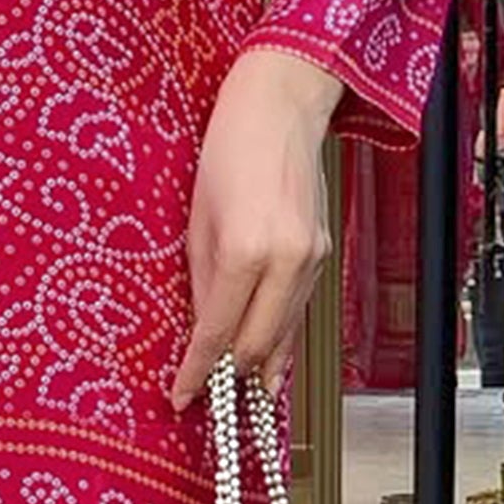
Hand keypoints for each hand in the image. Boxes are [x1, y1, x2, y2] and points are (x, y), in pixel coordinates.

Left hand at [170, 47, 341, 410]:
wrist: (280, 108)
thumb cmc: (229, 151)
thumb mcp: (197, 220)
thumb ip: (203, 281)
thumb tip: (204, 329)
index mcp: (246, 251)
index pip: (218, 331)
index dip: (197, 371)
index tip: (182, 394)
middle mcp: (286, 261)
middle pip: (258, 344)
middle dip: (231, 375)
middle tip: (206, 393)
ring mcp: (311, 259)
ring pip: (285, 332)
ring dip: (260, 361)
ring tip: (238, 388)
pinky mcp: (322, 253)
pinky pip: (299, 309)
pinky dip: (281, 334)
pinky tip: (268, 353)